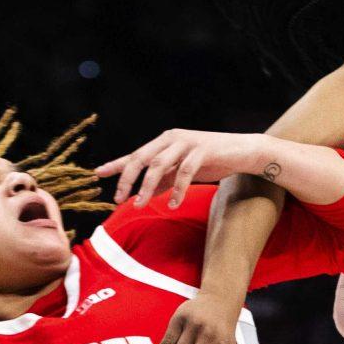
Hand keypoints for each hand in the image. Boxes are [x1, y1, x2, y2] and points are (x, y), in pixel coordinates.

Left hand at [95, 129, 275, 208]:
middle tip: (119, 199)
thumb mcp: (183, 171)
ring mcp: (187, 142)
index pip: (136, 154)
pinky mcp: (202, 150)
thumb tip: (144, 194)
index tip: (99, 174)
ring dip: (148, 187)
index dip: (117, 164)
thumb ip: (165, 179)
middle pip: (142, 158)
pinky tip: (172, 205)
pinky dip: (177, 190)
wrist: (244, 152)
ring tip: (140, 204)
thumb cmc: (213, 160)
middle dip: (127, 179)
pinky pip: (185, 172)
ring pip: (160, 165)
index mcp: (164, 141)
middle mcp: (172, 138)